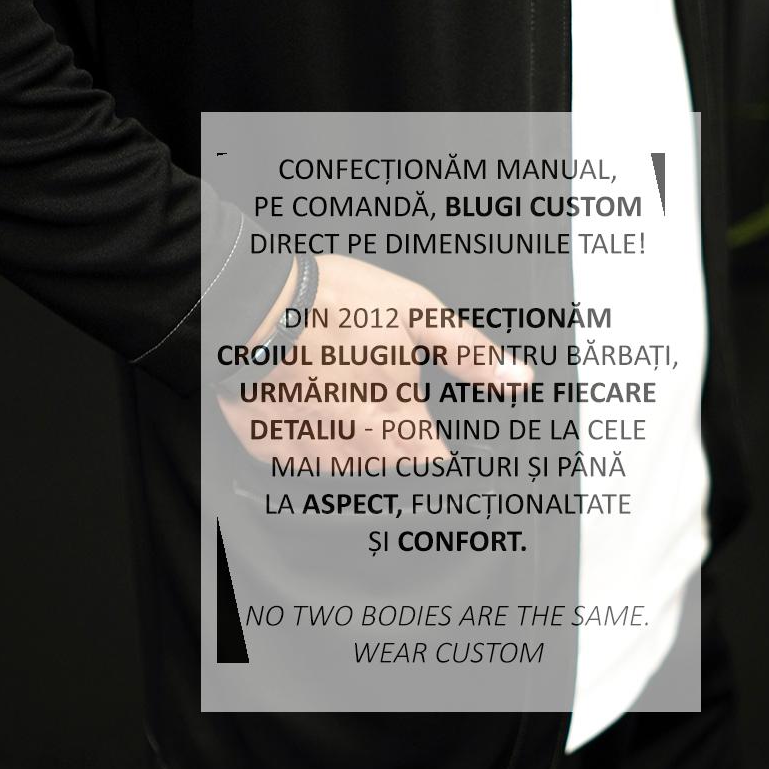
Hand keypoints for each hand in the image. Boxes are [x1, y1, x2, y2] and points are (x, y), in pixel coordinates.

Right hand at [216, 253, 529, 468]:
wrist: (252, 301)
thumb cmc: (328, 302)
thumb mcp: (415, 311)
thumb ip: (466, 351)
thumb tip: (516, 378)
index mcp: (395, 414)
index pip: (430, 458)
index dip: (434, 447)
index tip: (429, 435)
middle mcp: (355, 443)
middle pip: (388, 466)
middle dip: (392, 440)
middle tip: (371, 396)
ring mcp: (309, 448)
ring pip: (343, 467)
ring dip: (350, 444)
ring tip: (336, 396)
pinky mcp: (269, 445)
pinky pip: (297, 461)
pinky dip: (304, 441)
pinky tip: (302, 405)